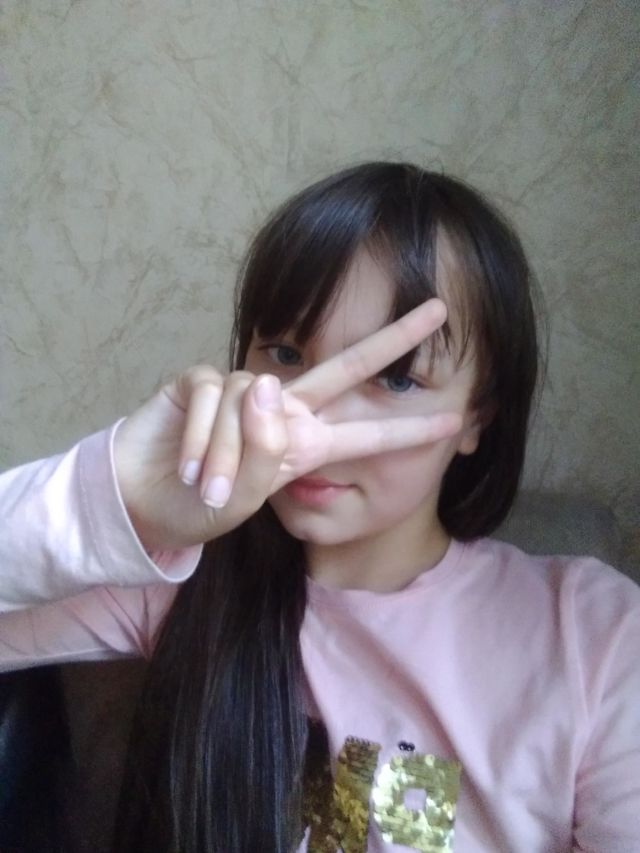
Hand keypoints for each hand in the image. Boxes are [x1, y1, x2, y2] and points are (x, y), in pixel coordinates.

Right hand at [114, 299, 461, 550]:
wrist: (145, 500)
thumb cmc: (202, 505)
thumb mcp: (246, 498)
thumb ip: (264, 451)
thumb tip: (266, 383)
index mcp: (305, 443)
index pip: (364, 433)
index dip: (407, 429)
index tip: (457, 422)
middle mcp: (282, 410)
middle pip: (344, 365)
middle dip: (392, 338)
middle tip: (438, 309)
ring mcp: (242, 391)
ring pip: (252, 399)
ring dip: (230, 452)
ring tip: (209, 488)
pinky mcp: (200, 381)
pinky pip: (212, 395)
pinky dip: (202, 436)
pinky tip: (190, 465)